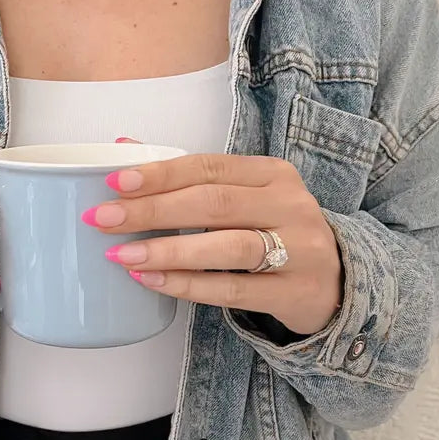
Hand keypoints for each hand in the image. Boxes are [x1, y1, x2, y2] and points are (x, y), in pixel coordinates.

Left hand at [83, 151, 342, 334]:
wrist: (336, 283)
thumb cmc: (272, 232)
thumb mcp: (243, 197)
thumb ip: (189, 177)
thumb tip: (123, 147)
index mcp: (272, 174)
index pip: (208, 166)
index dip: (160, 173)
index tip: (115, 182)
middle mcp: (289, 205)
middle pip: (213, 202)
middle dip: (153, 209)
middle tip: (102, 218)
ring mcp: (298, 250)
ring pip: (227, 246)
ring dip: (168, 249)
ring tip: (121, 253)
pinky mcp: (295, 292)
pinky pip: (233, 288)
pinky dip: (188, 285)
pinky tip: (151, 279)